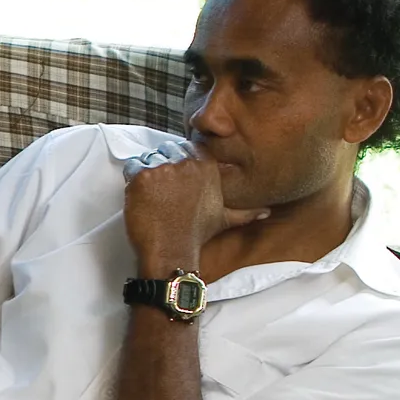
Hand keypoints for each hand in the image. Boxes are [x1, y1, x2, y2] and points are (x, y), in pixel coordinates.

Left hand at [123, 153, 264, 280]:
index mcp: (207, 166)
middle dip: (164, 168)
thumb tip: (266, 212)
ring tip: (154, 196)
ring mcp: (164, 168)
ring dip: (149, 174)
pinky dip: (133, 180)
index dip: (180, 163)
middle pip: (168, 151)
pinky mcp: (142, 176)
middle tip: (163, 191)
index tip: (177, 180)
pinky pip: (132, 167)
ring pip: (150, 158)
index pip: (189, 148)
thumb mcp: (225, 219)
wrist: (172, 251)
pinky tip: (142, 197)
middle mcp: (187, 163)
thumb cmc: (195, 235)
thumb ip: (246, 211)